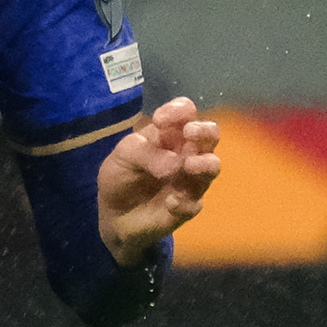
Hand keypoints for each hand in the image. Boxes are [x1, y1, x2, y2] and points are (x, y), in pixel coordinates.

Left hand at [96, 96, 220, 260]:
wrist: (114, 215)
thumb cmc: (121, 176)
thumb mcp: (123, 156)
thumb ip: (144, 152)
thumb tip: (175, 163)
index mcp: (171, 134)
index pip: (186, 112)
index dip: (179, 111)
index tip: (160, 120)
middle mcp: (187, 153)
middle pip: (210, 135)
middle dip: (204, 131)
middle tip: (190, 134)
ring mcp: (191, 181)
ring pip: (212, 167)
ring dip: (203, 164)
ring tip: (187, 165)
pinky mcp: (187, 208)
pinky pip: (194, 204)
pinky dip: (184, 202)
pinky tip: (170, 202)